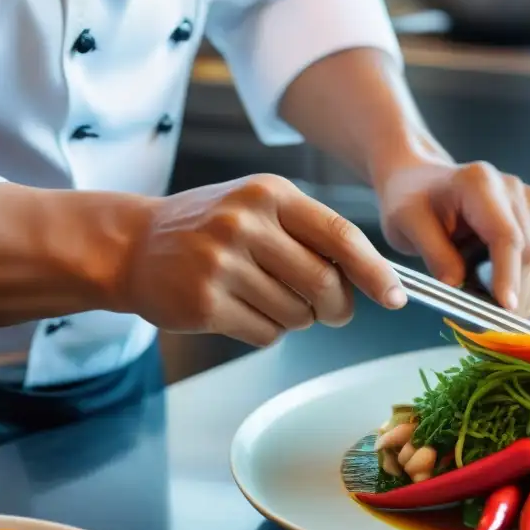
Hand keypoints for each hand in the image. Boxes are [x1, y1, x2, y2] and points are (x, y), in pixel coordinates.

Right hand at [116, 175, 406, 346]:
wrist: (133, 245)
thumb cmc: (210, 228)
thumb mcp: (259, 208)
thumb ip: (311, 234)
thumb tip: (369, 280)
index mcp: (269, 195)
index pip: (340, 235)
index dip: (374, 271)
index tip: (396, 296)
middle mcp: (245, 223)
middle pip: (323, 283)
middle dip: (338, 306)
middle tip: (332, 311)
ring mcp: (222, 263)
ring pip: (296, 314)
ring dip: (296, 318)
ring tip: (267, 298)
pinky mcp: (205, 303)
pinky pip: (266, 334)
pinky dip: (267, 331)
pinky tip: (241, 310)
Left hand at [376, 160, 529, 317]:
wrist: (421, 184)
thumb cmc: (411, 202)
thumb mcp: (407, 224)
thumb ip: (434, 253)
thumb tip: (457, 285)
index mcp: (481, 184)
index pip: (506, 235)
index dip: (508, 274)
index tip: (506, 308)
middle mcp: (514, 191)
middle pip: (528, 253)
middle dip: (510, 293)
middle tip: (480, 325)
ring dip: (514, 292)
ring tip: (479, 302)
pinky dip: (516, 285)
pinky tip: (490, 290)